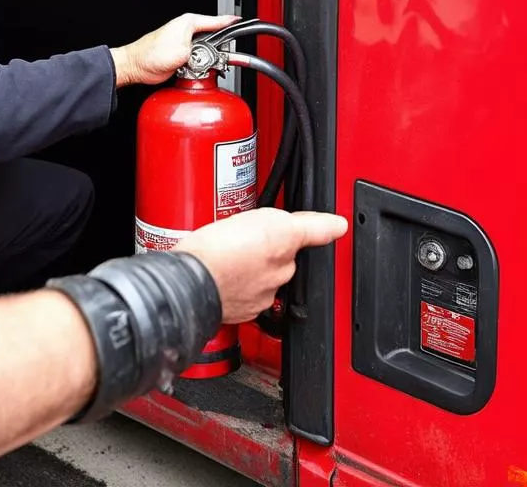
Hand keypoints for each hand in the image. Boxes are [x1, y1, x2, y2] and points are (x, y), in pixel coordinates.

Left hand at [110, 13, 238, 87]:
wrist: (136, 66)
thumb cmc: (150, 55)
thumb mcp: (182, 53)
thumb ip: (200, 54)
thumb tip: (208, 59)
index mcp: (189, 22)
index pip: (216, 21)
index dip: (230, 24)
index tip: (242, 23)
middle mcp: (187, 31)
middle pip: (214, 38)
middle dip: (218, 50)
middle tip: (221, 59)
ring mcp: (185, 43)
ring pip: (207, 51)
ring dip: (207, 61)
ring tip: (202, 66)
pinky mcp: (182, 55)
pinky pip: (198, 60)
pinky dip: (200, 66)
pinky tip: (195, 71)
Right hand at [175, 208, 348, 323]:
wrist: (188, 279)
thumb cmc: (222, 252)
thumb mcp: (272, 222)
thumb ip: (309, 226)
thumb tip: (338, 226)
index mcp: (285, 265)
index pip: (297, 246)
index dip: (288, 233)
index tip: (281, 229)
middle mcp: (272, 285)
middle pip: (276, 260)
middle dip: (266, 246)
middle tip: (248, 232)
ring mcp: (250, 297)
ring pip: (255, 273)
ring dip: (247, 262)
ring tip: (229, 247)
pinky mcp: (229, 304)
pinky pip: (235, 286)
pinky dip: (230, 276)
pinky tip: (219, 264)